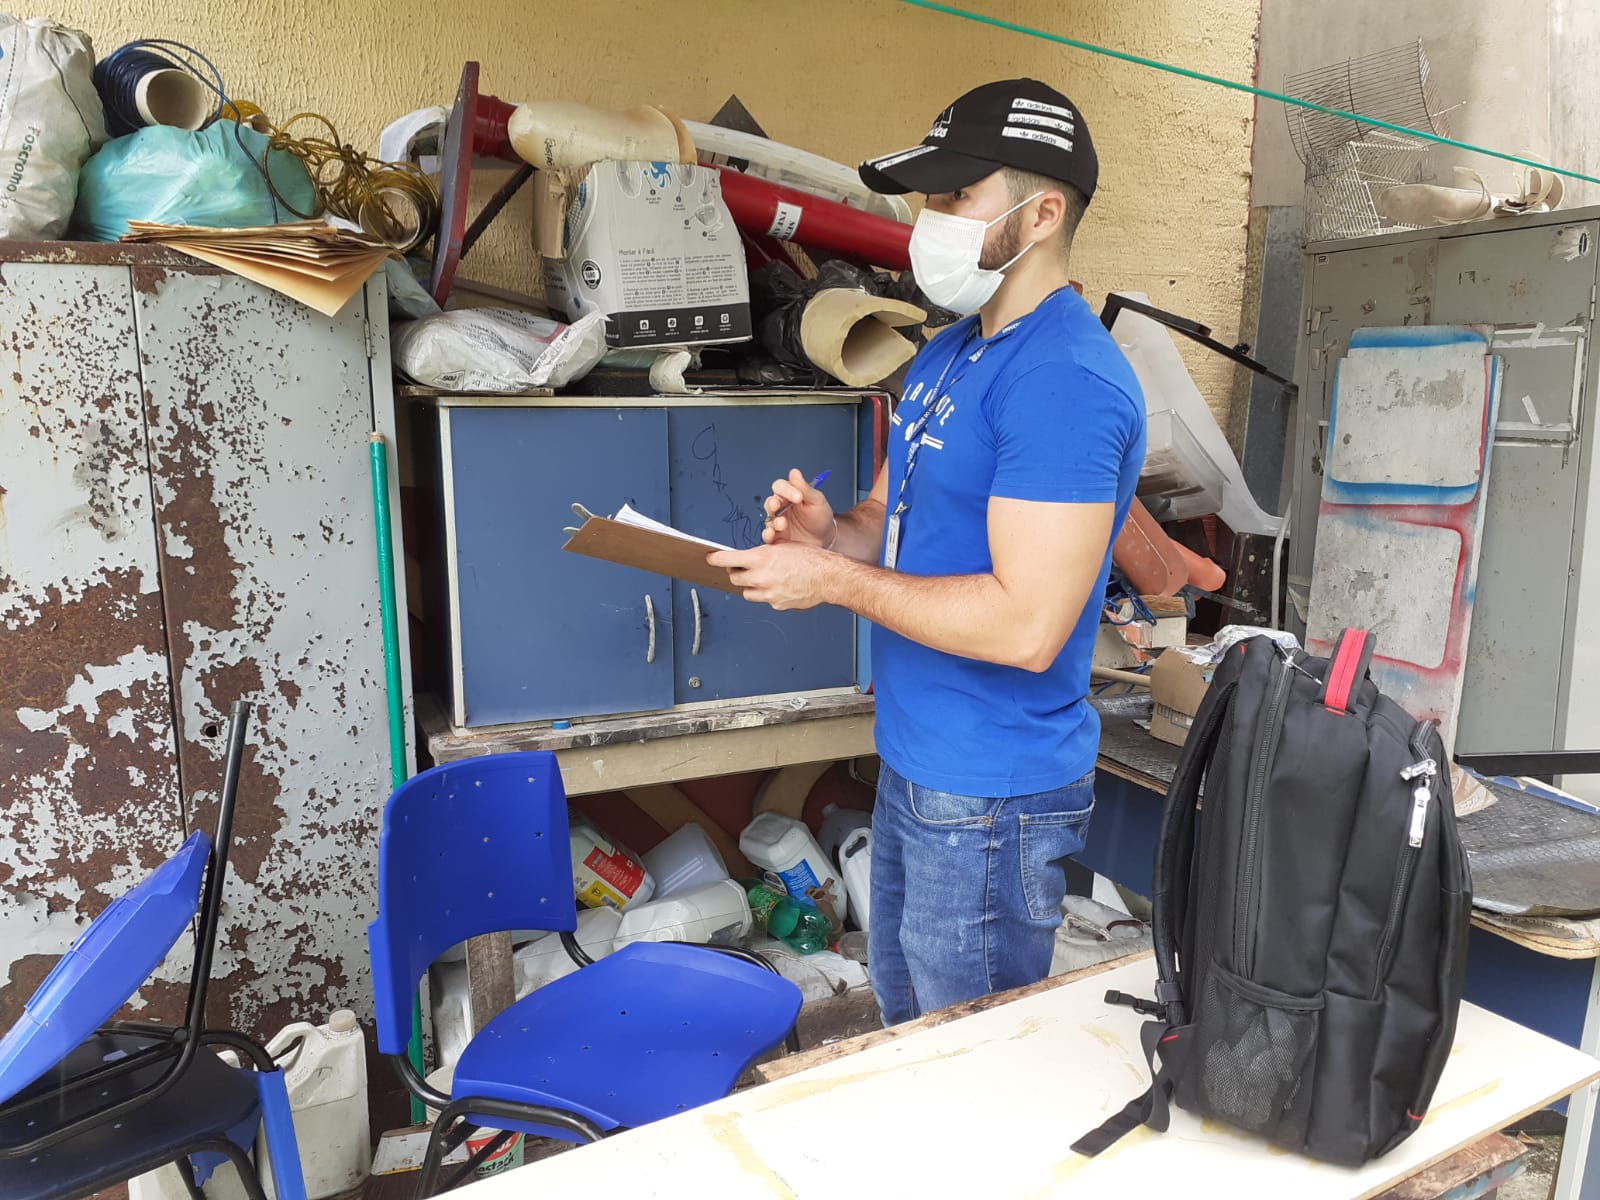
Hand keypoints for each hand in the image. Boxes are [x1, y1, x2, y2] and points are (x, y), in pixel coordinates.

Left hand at [706, 543, 835, 610]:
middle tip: (741, 568)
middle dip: (735, 573)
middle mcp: (760, 577)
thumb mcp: (784, 546)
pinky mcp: (776, 604)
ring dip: (749, 586)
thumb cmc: (811, 558)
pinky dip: (767, 595)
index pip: (726, 559)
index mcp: (761, 558)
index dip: (715, 559)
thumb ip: (764, 553)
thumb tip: (750, 557)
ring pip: (747, 592)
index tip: (710, 559)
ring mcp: (768, 593)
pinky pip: (765, 600)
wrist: (828, 577)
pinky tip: (779, 587)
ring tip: (761, 579)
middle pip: (734, 578)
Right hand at [762, 468, 835, 547]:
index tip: (798, 497)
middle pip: (770, 502)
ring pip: (768, 519)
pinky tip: (772, 533)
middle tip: (778, 505)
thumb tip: (794, 472)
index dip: (786, 490)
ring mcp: (778, 522)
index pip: (780, 487)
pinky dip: (767, 534)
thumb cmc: (820, 517)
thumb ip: (804, 488)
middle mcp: (781, 508)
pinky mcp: (777, 536)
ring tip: (783, 524)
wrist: (825, 538)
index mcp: (790, 495)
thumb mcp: (816, 500)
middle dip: (773, 503)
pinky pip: (767, 535)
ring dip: (774, 521)